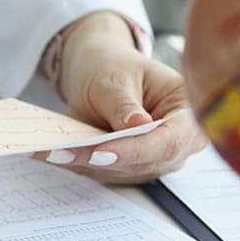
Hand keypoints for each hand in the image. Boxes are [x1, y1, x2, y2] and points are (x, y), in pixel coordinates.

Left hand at [34, 12, 207, 184]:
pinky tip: (53, 154)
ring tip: (52, 151)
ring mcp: (158, 158)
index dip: (137, 149)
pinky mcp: (133, 168)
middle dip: (104, 159)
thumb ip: (125, 105)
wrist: (102, 70)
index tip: (103, 152)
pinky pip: (106, 173)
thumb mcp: (116, 78)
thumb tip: (137, 127)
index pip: (170, 139)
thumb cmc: (115, 66)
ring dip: (86, 164)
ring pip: (124, 173)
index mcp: (187, 109)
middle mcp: (179, 140)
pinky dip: (80, 165)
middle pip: (147, 162)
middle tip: (65, 152)